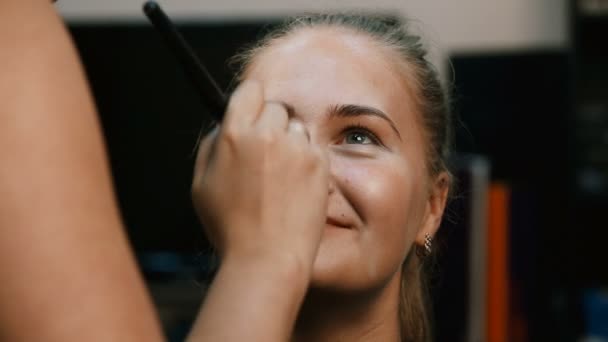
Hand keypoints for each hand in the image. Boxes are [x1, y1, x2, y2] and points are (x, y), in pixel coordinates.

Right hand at [192, 80, 328, 274]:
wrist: (268, 258)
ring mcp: (299, 148)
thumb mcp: (201, 184)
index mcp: (235, 134)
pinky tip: (294, 187)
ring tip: (279, 178)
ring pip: (296, 128)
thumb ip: (212, 145)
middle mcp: (269, 134)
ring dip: (289, 142)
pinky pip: (313, 148)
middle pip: (276, 108)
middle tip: (264, 156)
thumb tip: (224, 124)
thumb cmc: (230, 227)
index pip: (250, 90)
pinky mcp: (320, 163)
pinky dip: (306, 161)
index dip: (250, 102)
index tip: (252, 112)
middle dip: (270, 125)